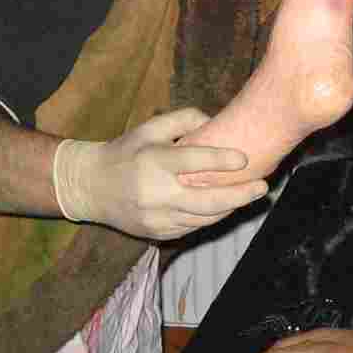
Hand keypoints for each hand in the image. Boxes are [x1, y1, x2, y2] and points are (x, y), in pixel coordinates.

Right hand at [52, 108, 267, 238]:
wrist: (90, 187)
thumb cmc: (125, 152)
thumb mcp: (148, 128)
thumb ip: (183, 119)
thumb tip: (215, 120)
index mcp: (154, 163)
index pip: (194, 162)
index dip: (222, 160)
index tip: (245, 159)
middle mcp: (156, 194)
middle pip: (208, 201)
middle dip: (240, 196)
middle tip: (262, 188)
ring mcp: (157, 218)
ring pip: (205, 219)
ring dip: (230, 208)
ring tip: (249, 196)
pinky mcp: (157, 233)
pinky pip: (193, 228)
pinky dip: (211, 217)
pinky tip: (224, 207)